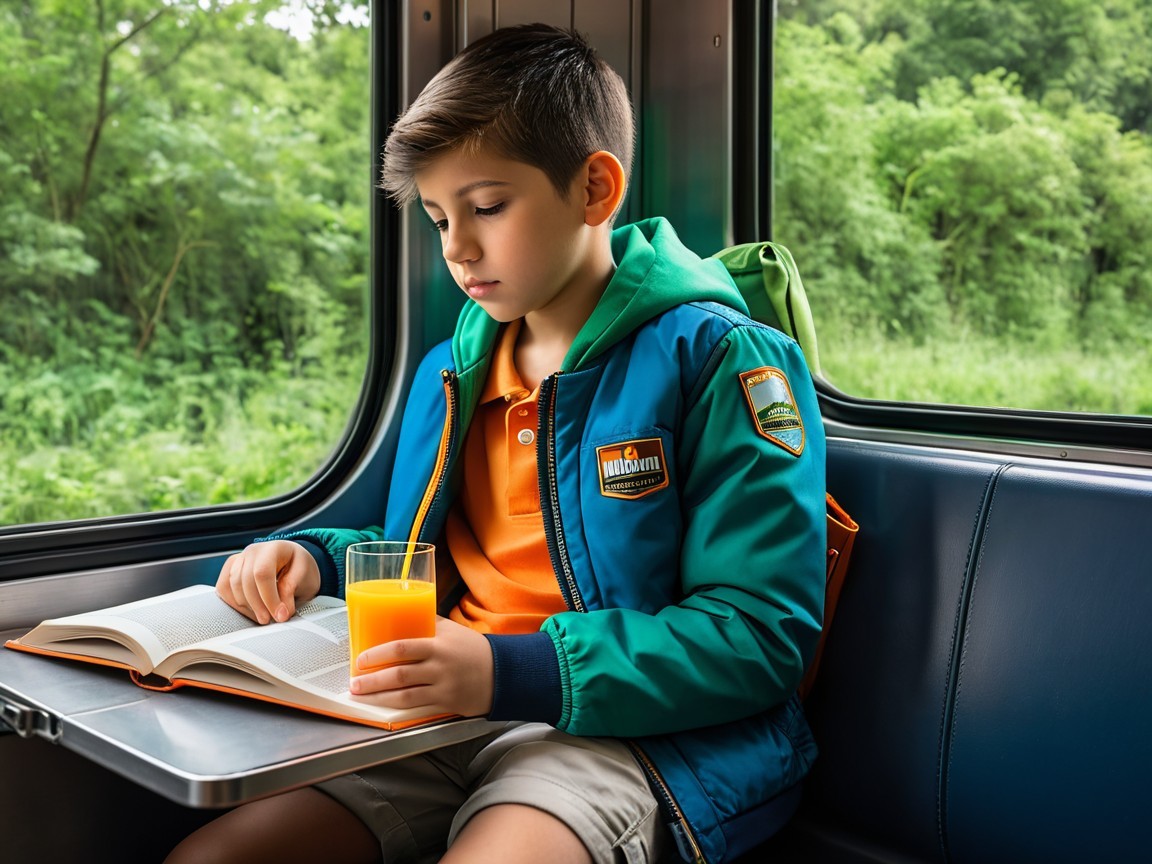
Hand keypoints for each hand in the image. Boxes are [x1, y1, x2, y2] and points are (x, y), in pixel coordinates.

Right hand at [216, 540, 320, 624]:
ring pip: (231, 586)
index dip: (269, 598)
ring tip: (263, 617)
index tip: (279, 615)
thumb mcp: (306, 577)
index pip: (263, 573)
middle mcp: (253, 550)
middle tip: (271, 620)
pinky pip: (223, 588)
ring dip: (246, 607)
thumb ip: (291, 590)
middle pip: (244, 581)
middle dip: (257, 606)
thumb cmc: (300, 569)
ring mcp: (239, 559)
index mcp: (274, 548)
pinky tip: (250, 612)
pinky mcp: (230, 570)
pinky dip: (234, 604)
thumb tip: (281, 612)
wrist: (293, 563)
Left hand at [349, 616, 493, 717]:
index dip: (378, 653)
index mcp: (438, 645)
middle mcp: (439, 666)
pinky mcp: (446, 703)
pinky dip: (397, 706)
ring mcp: (442, 687)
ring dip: (378, 695)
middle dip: (372, 679)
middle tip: (353, 680)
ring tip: (360, 694)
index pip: (403, 648)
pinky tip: (383, 704)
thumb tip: (403, 613)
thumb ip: (429, 623)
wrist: (503, 674)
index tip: (360, 658)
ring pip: (404, 694)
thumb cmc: (475, 649)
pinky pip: (416, 706)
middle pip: (399, 674)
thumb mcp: (452, 630)